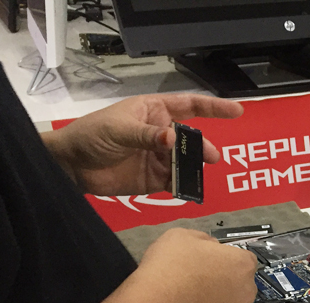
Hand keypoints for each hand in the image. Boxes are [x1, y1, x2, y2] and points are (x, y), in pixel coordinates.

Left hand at [42, 94, 243, 196]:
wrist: (72, 166)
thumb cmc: (92, 135)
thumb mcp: (119, 129)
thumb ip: (147, 135)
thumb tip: (173, 139)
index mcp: (154, 111)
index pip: (190, 106)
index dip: (214, 108)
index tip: (237, 111)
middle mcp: (161, 133)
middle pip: (192, 138)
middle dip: (203, 147)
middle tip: (210, 157)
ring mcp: (159, 157)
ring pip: (186, 162)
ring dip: (193, 168)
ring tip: (195, 175)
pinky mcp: (155, 179)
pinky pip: (176, 182)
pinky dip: (184, 186)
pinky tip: (187, 189)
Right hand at [135, 229, 257, 302]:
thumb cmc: (168, 270)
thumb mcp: (182, 236)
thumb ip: (204, 240)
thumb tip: (209, 246)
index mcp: (241, 264)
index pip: (242, 259)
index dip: (223, 259)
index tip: (208, 262)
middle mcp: (246, 291)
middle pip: (238, 284)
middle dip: (222, 282)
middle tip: (196, 280)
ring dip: (214, 302)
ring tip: (188, 298)